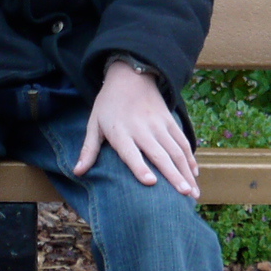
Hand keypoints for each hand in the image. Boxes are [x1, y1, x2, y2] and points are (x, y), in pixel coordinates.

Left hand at [74, 59, 199, 198]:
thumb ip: (89, 150)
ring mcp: (159, 124)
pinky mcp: (170, 120)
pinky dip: (191, 158)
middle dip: (173, 176)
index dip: (140, 167)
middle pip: (160, 154)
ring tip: (193, 193)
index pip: (131, 152)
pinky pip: (183, 141)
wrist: (130, 75)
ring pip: (176, 151)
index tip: (151, 183)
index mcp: (120, 131)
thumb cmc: (108, 105)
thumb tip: (77, 172)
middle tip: (184, 195)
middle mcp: (142, 129)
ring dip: (186, 172)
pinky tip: (194, 175)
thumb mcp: (94, 124)